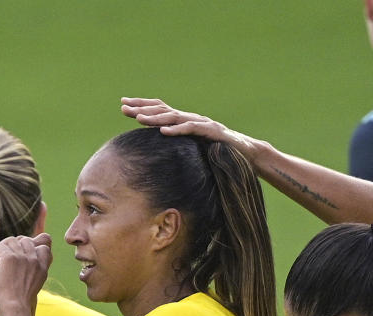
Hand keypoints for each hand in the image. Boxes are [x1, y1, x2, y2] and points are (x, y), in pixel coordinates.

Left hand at [0, 233, 51, 313]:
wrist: (15, 307)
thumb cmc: (21, 301)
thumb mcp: (33, 283)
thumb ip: (31, 269)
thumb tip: (16, 257)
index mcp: (43, 265)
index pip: (43, 244)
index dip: (29, 247)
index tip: (18, 260)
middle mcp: (35, 258)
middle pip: (25, 239)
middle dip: (13, 248)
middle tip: (4, 263)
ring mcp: (24, 256)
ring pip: (11, 241)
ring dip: (1, 251)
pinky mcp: (10, 257)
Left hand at [121, 97, 261, 160]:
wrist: (249, 153)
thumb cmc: (222, 152)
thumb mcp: (197, 148)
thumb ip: (181, 145)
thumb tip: (162, 151)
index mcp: (187, 121)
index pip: (161, 109)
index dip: (142, 106)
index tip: (123, 106)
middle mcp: (192, 118)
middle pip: (163, 110)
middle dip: (142, 109)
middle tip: (123, 108)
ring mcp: (202, 123)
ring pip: (175, 117)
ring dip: (156, 118)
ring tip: (138, 119)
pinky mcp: (212, 132)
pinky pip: (192, 129)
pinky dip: (177, 130)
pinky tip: (163, 132)